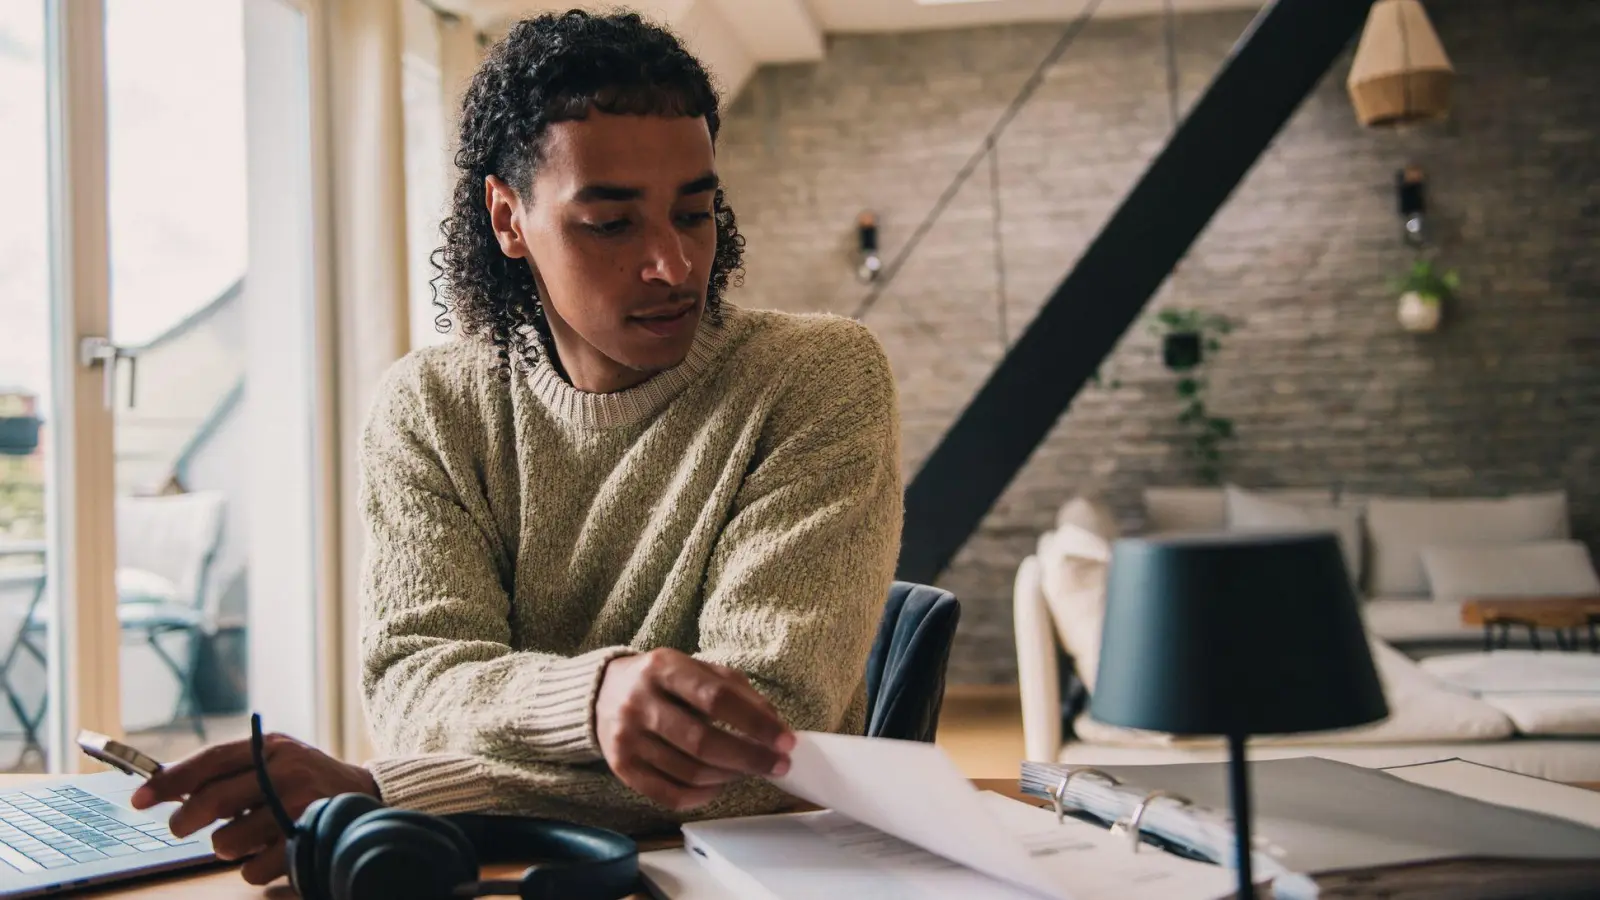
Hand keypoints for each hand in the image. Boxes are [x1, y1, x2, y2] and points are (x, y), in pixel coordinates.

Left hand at [129, 733, 379, 884]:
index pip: (212, 758)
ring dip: (227, 846)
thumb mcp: (276, 761)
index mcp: (273, 746)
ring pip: (228, 841)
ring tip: (245, 838)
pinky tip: (270, 852)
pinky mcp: (307, 841)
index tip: (140, 797)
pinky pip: (251, 869)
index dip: (171, 779)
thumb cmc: (307, 781)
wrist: (368, 799)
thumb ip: (231, 771)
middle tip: (180, 829)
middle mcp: (287, 770)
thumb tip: (166, 786)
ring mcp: (299, 806)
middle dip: (186, 820)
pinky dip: (252, 867)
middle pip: (214, 800)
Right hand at [595, 649, 795, 811]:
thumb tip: (775, 724)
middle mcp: (640, 702)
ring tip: (748, 770)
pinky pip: (671, 795)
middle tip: (778, 765)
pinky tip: (720, 784)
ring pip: (690, 772)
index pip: (717, 699)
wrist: (603, 693)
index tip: (786, 741)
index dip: (756, 724)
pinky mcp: (622, 768)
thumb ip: (737, 690)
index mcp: (664, 667)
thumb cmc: (663, 681)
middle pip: (703, 742)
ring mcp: (627, 738)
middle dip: (750, 758)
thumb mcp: (697, 669)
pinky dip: (704, 795)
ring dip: (730, 776)